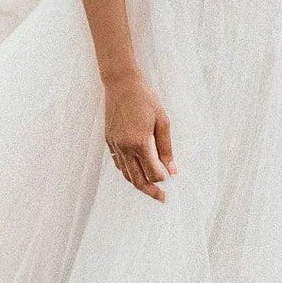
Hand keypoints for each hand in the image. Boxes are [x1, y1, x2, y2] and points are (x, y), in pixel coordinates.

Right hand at [104, 72, 176, 200]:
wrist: (121, 83)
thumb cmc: (145, 99)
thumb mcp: (162, 121)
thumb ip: (166, 149)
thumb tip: (172, 171)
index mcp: (139, 142)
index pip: (153, 172)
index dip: (162, 178)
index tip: (171, 179)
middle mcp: (125, 147)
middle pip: (137, 179)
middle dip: (150, 191)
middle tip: (161, 198)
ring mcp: (115, 145)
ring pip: (126, 174)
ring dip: (138, 184)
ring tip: (150, 188)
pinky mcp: (109, 141)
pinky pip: (118, 163)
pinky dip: (128, 171)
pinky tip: (136, 171)